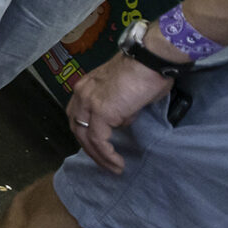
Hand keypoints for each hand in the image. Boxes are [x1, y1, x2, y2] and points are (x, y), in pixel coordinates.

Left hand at [65, 54, 176, 174]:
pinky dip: (106, 155)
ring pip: (86, 137)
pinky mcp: (101, 112)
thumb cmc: (145, 72)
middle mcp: (82, 93)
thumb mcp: (127, 92)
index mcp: (86, 87)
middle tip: (104, 162)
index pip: (78, 115)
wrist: (150, 59)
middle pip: (77, 128)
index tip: (99, 147)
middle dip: (90, 148)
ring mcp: (89, 102)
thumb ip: (120, 106)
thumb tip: (122, 119)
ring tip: (113, 168)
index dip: (86, 133)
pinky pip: (99, 140)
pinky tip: (117, 163)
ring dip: (99, 156)